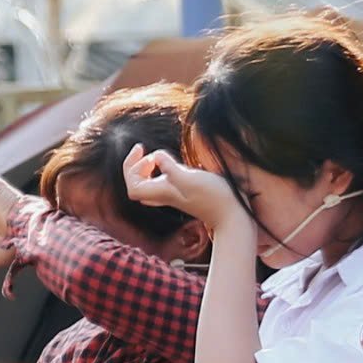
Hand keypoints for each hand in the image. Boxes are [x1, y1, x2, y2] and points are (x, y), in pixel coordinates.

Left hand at [123, 144, 243, 226]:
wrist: (231, 214)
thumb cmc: (213, 197)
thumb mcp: (190, 179)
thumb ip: (170, 168)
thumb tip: (154, 156)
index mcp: (161, 193)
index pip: (132, 185)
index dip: (130, 167)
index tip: (142, 149)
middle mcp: (164, 195)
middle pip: (136, 184)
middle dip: (134, 166)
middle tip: (142, 148)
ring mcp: (174, 194)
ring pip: (148, 183)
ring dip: (146, 167)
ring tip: (154, 154)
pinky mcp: (185, 191)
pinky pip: (163, 180)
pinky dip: (160, 169)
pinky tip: (170, 161)